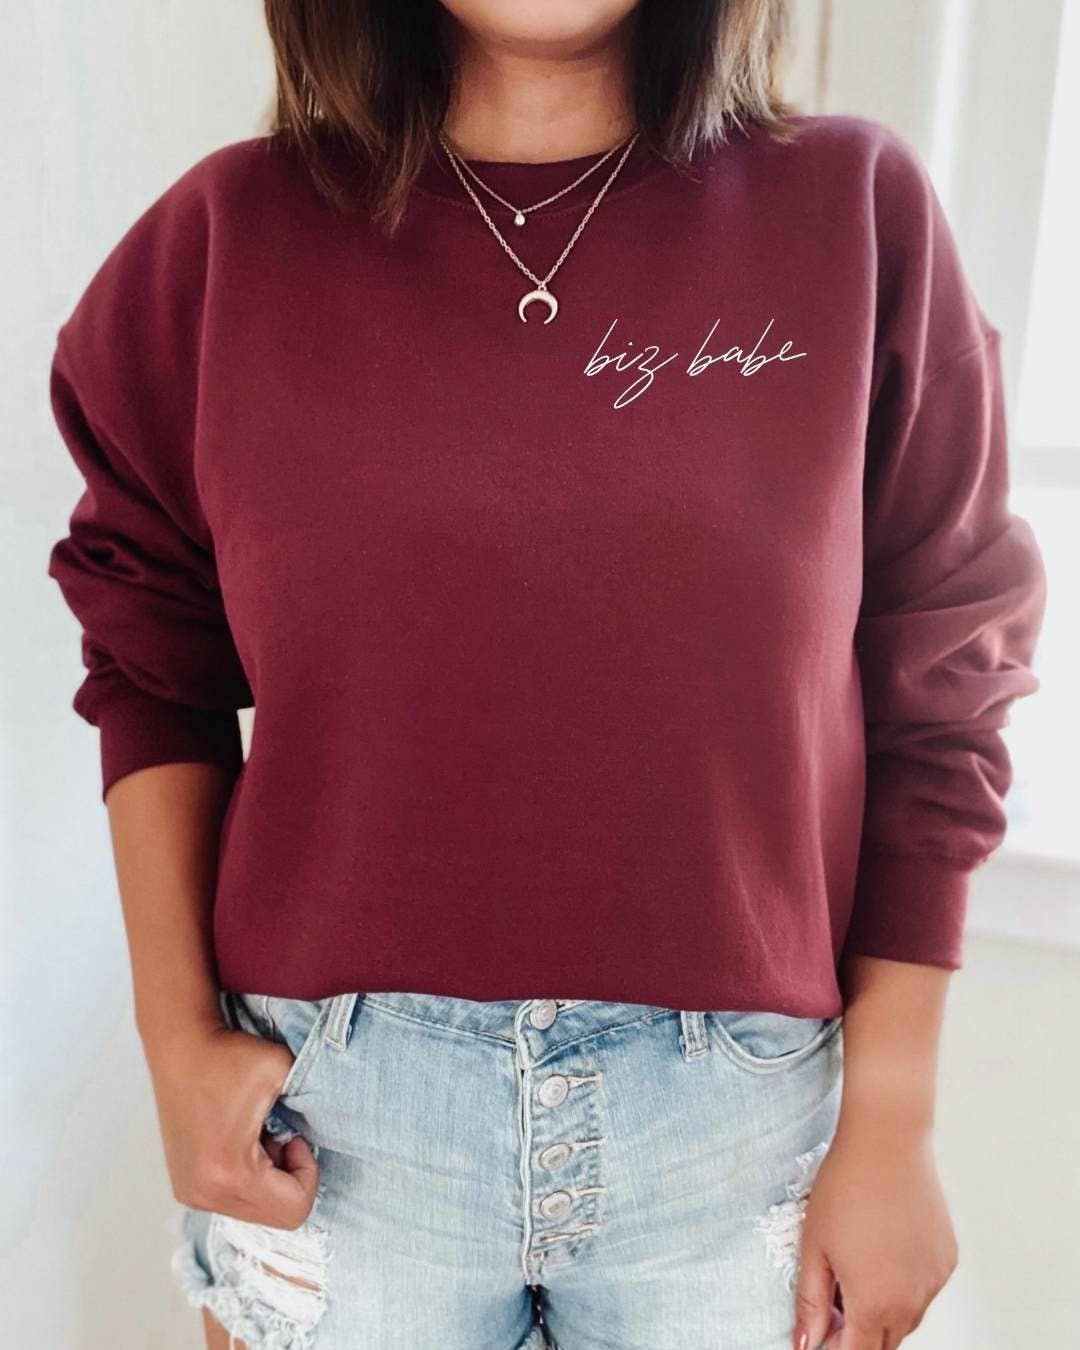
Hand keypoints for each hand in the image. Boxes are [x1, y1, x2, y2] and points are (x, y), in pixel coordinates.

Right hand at [144, 1020, 317, 1230]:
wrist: (180, 1045)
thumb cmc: (230, 1056)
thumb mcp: (283, 1071)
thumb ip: (311, 1103)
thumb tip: (318, 1132)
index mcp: (229, 1173)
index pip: (294, 1209)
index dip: (307, 1171)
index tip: (294, 1135)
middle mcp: (205, 1194)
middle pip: (276, 1217)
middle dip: (289, 1177)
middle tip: (279, 1134)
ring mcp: (191, 1194)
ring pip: (256, 1211)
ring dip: (269, 1177)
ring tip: (259, 1135)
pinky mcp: (185, 1186)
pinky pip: (234, 1200)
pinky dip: (249, 1177)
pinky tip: (241, 1140)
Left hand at [793, 1124, 957, 1348]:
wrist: (887, 1142)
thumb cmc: (845, 1187)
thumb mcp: (814, 1247)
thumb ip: (811, 1303)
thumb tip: (806, 1344)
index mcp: (876, 1303)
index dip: (834, 1349)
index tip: (820, 1335)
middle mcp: (913, 1301)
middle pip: (885, 1343)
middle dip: (857, 1337)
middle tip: (832, 1307)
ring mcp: (935, 1280)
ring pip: (908, 1319)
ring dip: (882, 1313)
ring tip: (854, 1272)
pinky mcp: (947, 1258)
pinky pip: (925, 1289)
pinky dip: (905, 1287)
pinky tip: (884, 1253)